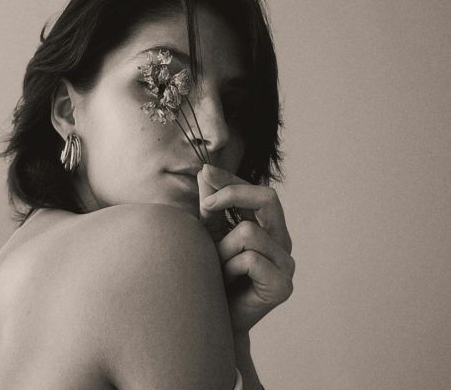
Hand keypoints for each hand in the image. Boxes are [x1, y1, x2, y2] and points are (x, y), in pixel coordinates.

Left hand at [197, 164, 294, 332]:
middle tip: (205, 207)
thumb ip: (211, 205)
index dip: (232, 180)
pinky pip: (249, 259)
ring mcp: (286, 264)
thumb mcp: (209, 234)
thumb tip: (205, 170)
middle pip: (268, 198)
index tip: (205, 173)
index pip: (258, 191)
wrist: (212, 321)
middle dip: (232, 195)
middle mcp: (282, 242)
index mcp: (269, 227)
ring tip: (218, 268)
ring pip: (248, 232)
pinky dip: (230, 268)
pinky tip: (227, 281)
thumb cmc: (212, 276)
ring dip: (222, 249)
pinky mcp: (283, 286)